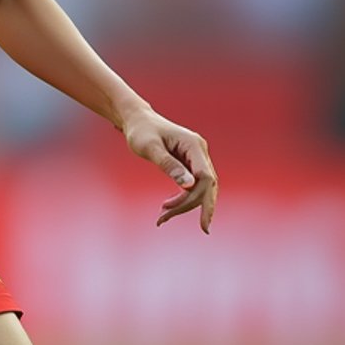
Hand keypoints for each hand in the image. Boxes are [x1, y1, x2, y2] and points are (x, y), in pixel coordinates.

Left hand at [121, 108, 217, 232]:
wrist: (137, 121)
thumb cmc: (141, 131)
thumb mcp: (150, 148)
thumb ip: (168, 165)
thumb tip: (188, 185)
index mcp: (194, 145)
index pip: (206, 177)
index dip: (205, 201)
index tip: (202, 224)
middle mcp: (200, 151)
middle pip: (206, 186)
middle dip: (189, 206)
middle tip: (164, 220)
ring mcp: (197, 157)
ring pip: (199, 188)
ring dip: (183, 204)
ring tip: (161, 216)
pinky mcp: (190, 163)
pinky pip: (192, 185)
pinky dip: (182, 198)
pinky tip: (167, 208)